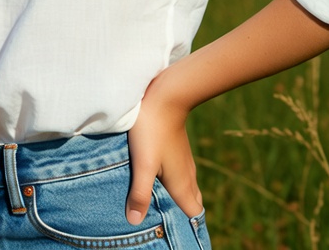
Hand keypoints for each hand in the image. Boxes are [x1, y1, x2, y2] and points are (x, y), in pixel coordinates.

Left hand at [125, 67, 202, 223]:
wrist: (165, 94)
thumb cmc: (152, 130)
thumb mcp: (143, 164)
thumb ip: (140, 193)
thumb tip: (134, 222)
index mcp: (182, 183)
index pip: (194, 212)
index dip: (188, 224)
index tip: (176, 232)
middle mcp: (187, 173)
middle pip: (193, 201)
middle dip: (184, 212)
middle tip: (169, 220)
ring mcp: (184, 159)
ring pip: (187, 185)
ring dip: (179, 196)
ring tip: (164, 203)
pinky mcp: (177, 147)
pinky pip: (181, 171)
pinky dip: (174, 180)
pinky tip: (160, 177)